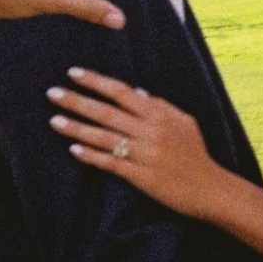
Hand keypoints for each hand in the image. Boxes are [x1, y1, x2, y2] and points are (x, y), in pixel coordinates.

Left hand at [48, 66, 231, 218]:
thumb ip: (159, 106)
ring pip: (104, 137)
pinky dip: (91, 156)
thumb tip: (135, 91)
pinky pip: (111, 163)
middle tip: (52, 93)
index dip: (96, 81)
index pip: (122, 92)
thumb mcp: (184, 122)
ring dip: (77, 128)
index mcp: (160, 114)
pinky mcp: (141, 177)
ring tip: (54, 120)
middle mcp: (150, 131)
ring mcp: (145, 154)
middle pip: (107, 112)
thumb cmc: (195, 153)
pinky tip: (73, 150)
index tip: (73, 73)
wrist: (210, 188)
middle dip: (77, 101)